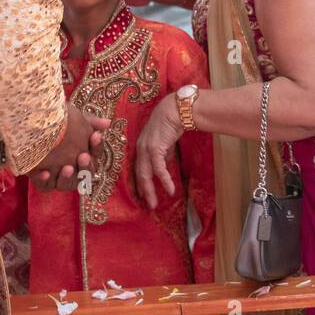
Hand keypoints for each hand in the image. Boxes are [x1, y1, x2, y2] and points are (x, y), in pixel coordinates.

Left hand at [30, 103, 107, 191]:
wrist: (29, 127)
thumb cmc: (56, 123)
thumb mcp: (72, 119)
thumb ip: (90, 122)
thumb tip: (107, 123)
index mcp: (85, 153)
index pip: (96, 153)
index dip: (97, 146)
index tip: (95, 136)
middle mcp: (75, 168)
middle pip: (87, 173)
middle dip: (86, 166)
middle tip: (82, 156)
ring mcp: (59, 176)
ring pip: (69, 184)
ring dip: (68, 177)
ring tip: (67, 168)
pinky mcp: (43, 181)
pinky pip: (46, 187)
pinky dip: (46, 181)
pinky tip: (45, 172)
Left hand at [135, 95, 185, 209]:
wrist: (176, 109)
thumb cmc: (172, 122)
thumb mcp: (165, 140)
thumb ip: (163, 152)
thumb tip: (164, 165)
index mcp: (141, 146)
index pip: (138, 168)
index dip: (141, 182)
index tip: (144, 194)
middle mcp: (140, 148)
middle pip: (139, 174)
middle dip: (144, 191)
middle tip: (148, 205)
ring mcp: (145, 149)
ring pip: (145, 174)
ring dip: (150, 190)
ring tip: (154, 203)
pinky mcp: (154, 149)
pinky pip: (158, 169)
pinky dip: (164, 180)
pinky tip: (170, 190)